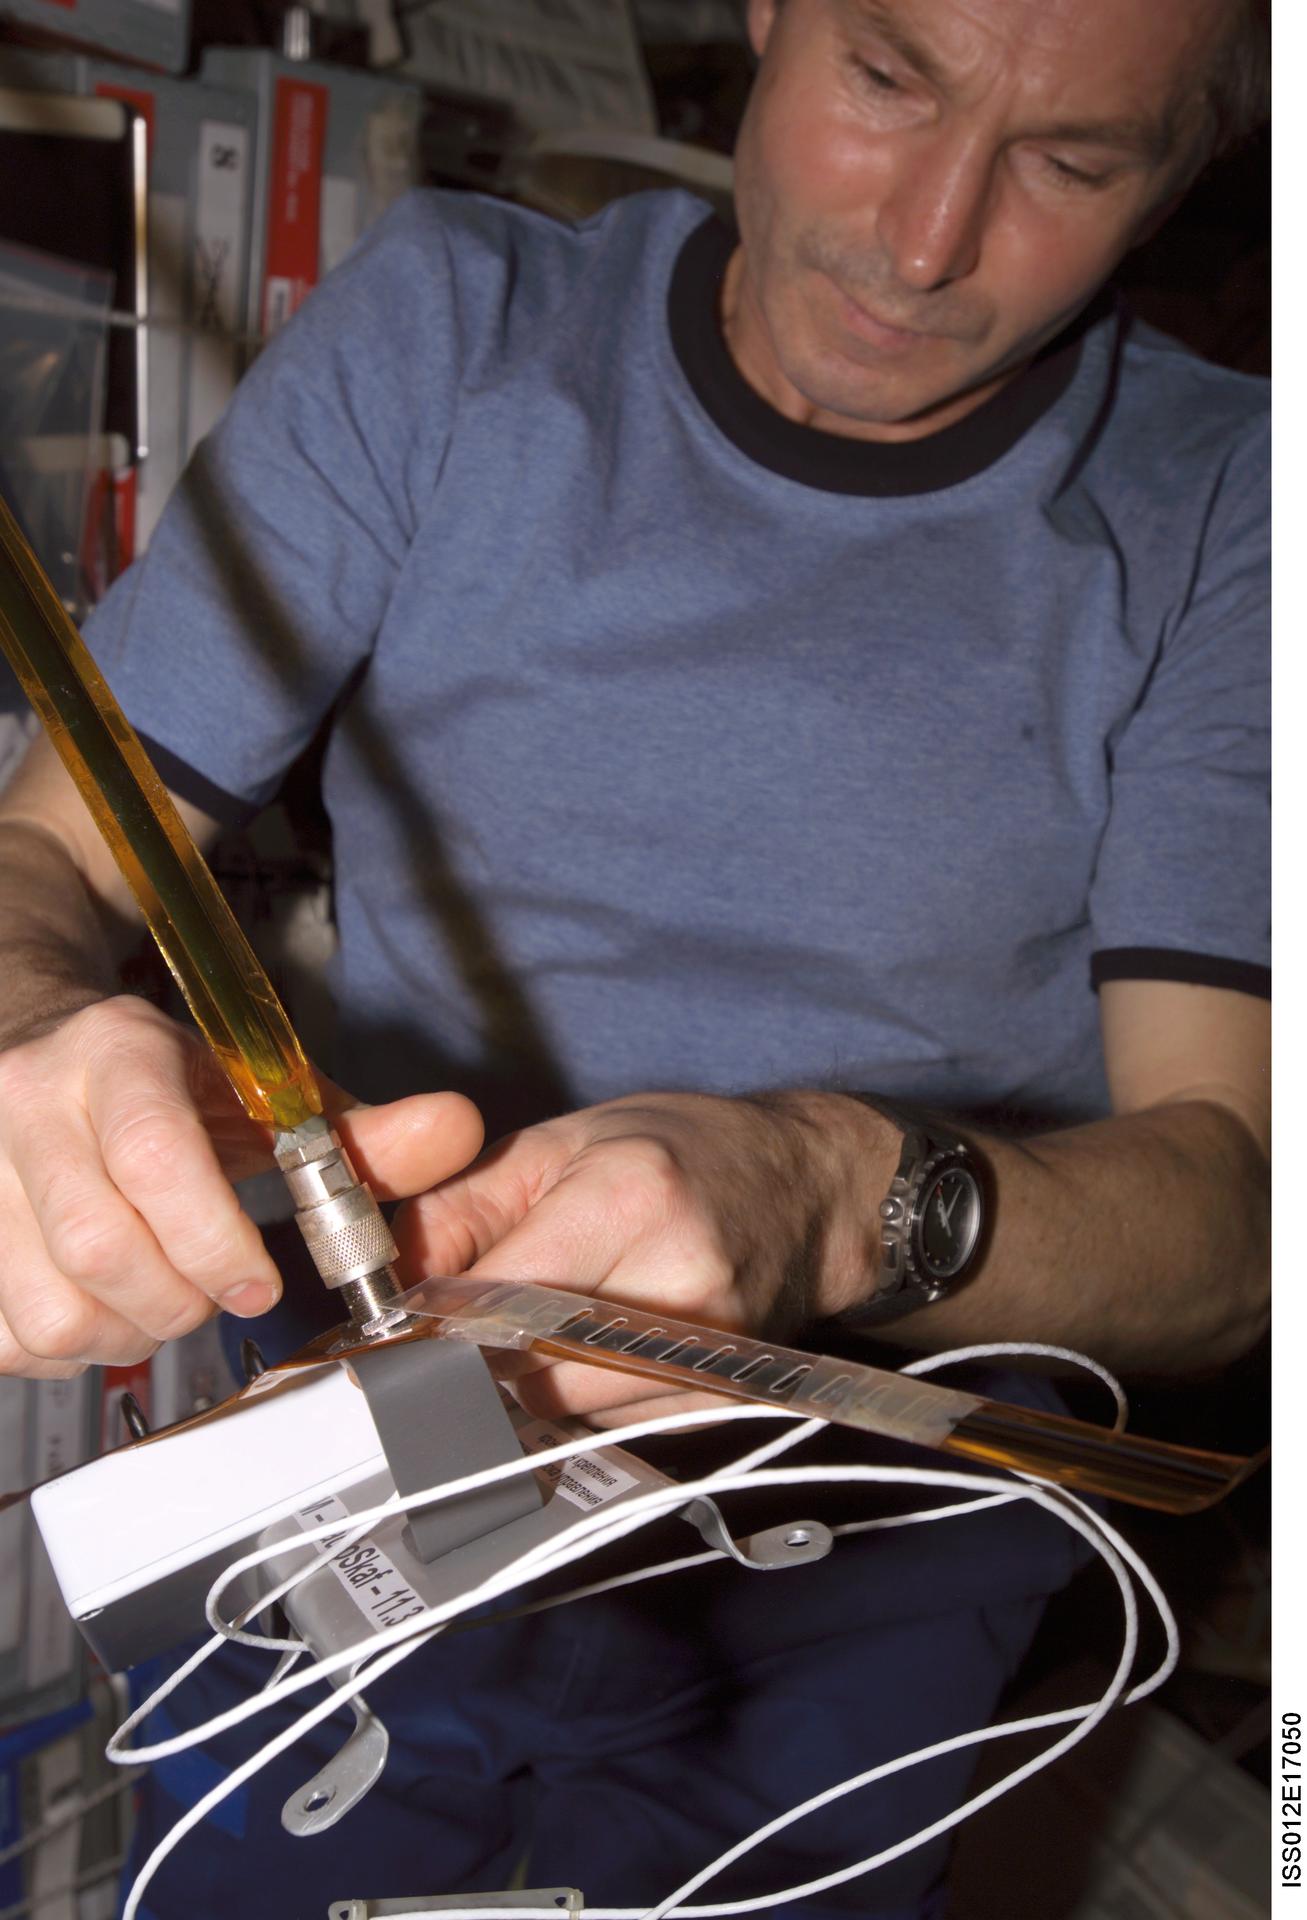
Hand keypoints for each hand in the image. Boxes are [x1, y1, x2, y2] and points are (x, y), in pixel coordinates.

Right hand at [0, 996, 482, 1378]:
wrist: (31, 1043)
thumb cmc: (157, 1083)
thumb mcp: (253, 1093)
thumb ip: (355, 1130)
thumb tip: (456, 1130)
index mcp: (115, 1057)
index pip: (155, 1156)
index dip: (217, 1241)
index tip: (260, 1283)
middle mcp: (25, 1105)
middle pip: (97, 1247)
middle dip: (179, 1300)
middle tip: (216, 1293)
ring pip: (47, 1308)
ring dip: (124, 1335)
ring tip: (161, 1303)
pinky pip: (6, 1339)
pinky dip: (67, 1352)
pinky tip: (104, 1311)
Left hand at [390, 1091, 852, 1426]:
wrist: (809, 1190)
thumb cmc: (680, 1151)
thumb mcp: (554, 1146)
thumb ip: (458, 1211)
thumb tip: (384, 1291)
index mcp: (625, 1200)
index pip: (493, 1302)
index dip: (428, 1326)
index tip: (390, 1336)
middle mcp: (674, 1282)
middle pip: (519, 1370)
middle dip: (467, 1360)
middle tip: (447, 1335)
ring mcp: (704, 1352)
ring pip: (557, 1407)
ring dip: (520, 1383)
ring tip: (530, 1326)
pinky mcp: (715, 1399)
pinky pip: (604, 1422)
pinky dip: (576, 1395)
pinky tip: (589, 1347)